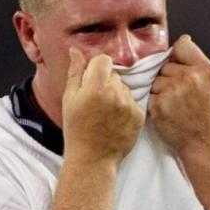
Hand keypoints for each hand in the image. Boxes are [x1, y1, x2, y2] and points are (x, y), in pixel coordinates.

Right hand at [62, 48, 144, 163]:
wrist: (93, 159)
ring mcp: (129, 105)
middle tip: (96, 103)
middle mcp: (116, 93)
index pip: (104, 60)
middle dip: (106, 83)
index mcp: (96, 87)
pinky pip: (133, 102)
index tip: (91, 82)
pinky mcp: (139, 116)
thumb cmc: (76, 130)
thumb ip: (75, 72)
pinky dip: (126, 108)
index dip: (97, 68)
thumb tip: (76, 50)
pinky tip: (115, 121)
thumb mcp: (69, 100)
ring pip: (125, 88)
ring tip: (106, 114)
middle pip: (115, 74)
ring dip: (117, 95)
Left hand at [148, 35, 209, 155]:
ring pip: (155, 80)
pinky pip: (149, 95)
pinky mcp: (158, 105)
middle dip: (169, 77)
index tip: (181, 69)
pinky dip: (155, 103)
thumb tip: (182, 40)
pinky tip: (167, 112)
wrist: (202, 141)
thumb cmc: (207, 113)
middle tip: (180, 95)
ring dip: (160, 90)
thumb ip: (197, 60)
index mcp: (204, 69)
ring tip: (174, 104)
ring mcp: (171, 91)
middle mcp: (188, 77)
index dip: (178, 58)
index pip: (181, 47)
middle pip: (165, 65)